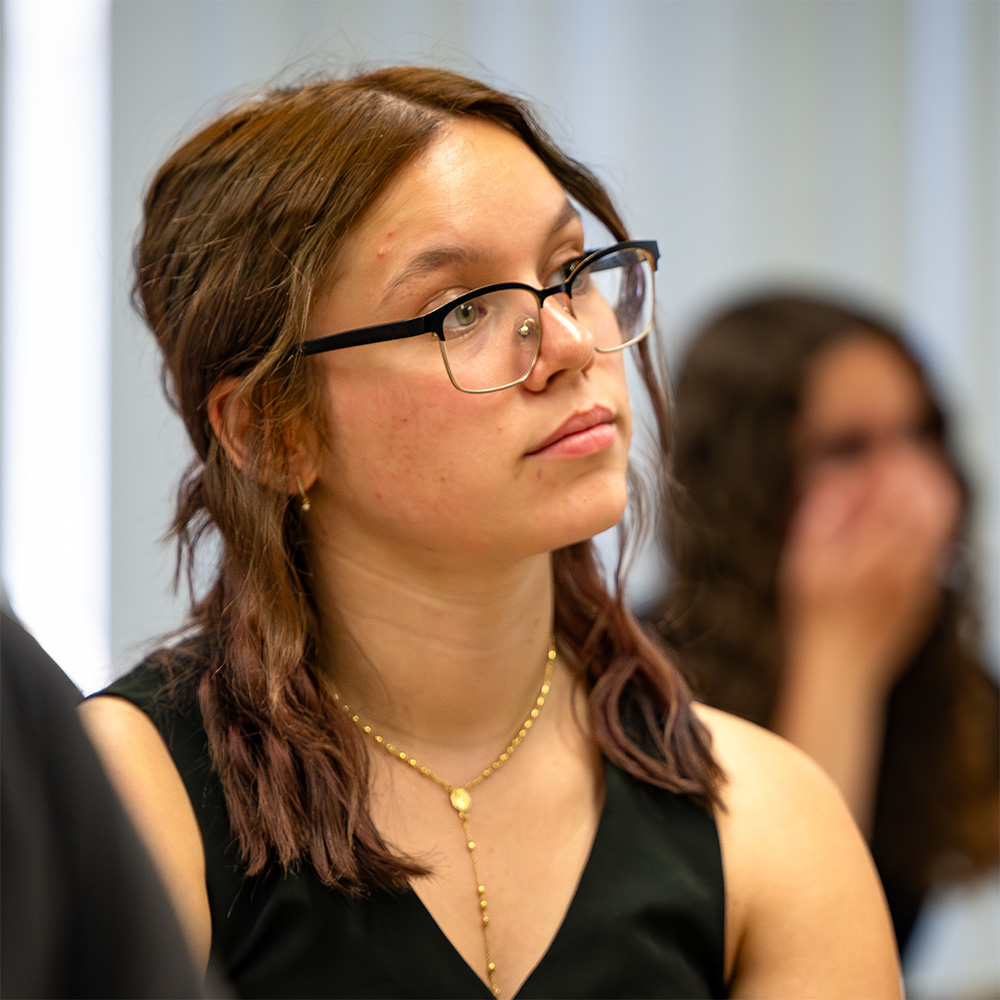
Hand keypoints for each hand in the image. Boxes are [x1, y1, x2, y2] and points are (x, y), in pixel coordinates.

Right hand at [778, 447, 960, 697]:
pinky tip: (918, 513)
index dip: (897, 466)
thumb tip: (836, 480)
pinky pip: (936, 553)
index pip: (895, 498)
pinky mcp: (927, 599)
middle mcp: (903, 570)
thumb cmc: (809, 618)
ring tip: (924, 472)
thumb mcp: (801, 567)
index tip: (891, 445)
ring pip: (939, 530)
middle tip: (916, 450)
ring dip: (934, 496)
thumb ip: (819, 520)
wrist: (838, 673)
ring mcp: (920, 587)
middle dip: (925, 474)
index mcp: (869, 557)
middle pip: (930, 509)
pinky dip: (932, 526)